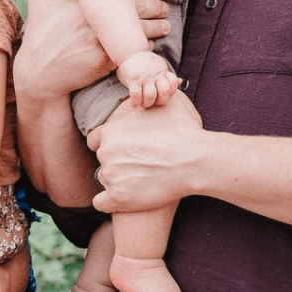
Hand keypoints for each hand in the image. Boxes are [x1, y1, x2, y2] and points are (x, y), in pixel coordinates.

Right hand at [16, 0, 170, 99]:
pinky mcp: (107, 60)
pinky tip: (149, 44)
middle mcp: (97, 17)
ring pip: (141, 30)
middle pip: (139, 7)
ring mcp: (103, 39)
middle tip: (165, 5)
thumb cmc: (39, 33)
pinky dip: (145, 47)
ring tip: (164, 25)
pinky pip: (134, 51)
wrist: (39, 72)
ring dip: (157, 27)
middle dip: (157, 5)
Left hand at [88, 95, 203, 213]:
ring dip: (118, 181)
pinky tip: (123, 199)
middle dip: (117, 162)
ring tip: (142, 179)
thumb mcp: (162, 104)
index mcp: (110, 131)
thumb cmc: (182, 130)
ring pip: (105, 180)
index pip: (96, 140)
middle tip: (139, 164)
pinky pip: (100, 203)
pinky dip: (109, 202)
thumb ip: (147, 100)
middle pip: (103, 160)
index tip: (124, 149)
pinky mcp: (119, 198)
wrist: (195, 160)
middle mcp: (105, 153)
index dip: (110, 144)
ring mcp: (111, 176)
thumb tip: (151, 88)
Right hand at [116, 50, 180, 107]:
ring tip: (143, 105)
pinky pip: (136, 95)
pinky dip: (135, 103)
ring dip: (147, 104)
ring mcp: (144, 77)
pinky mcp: (133, 79)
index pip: (173, 82)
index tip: (162, 95)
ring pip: (151, 95)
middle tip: (153, 103)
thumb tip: (180, 81)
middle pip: (164, 91)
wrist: (129, 52)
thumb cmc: (145, 64)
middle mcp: (155, 74)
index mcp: (162, 71)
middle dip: (160, 101)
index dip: (170, 92)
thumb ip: (167, 76)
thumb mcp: (158, 67)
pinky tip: (134, 104)